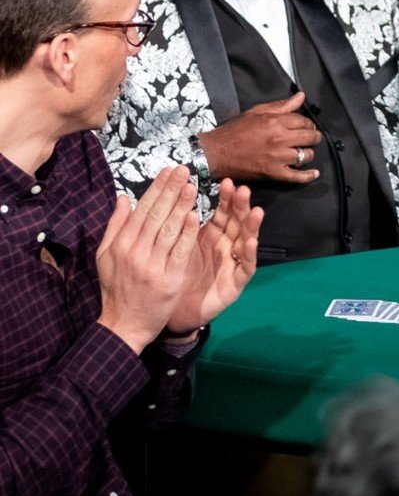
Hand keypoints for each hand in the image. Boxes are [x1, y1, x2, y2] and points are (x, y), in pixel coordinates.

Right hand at [97, 167, 200, 353]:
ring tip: (192, 186)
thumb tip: (121, 198)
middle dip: (171, 191)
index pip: (142, 210)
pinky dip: (188, 234)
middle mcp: (135, 252)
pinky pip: (180, 253)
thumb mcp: (106, 256)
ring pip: (169, 231)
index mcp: (121, 244)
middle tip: (184, 171)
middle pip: (156, 216)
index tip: (169, 171)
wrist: (124, 324)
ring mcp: (152, 266)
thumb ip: (115, 226)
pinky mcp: (168, 281)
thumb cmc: (116, 288)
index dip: (157, 189)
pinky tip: (196, 217)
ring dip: (182, 206)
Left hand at [166, 179, 263, 334]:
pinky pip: (245, 268)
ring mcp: (233, 265)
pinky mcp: (235, 284)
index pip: (223, 213)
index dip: (226, 199)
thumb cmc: (176, 275)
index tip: (227, 182)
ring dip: (252, 227)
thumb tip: (174, 193)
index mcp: (212, 236)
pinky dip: (250, 255)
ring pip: (246, 242)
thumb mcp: (178, 245)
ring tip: (256, 211)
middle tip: (243, 190)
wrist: (174, 311)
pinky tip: (251, 242)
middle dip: (241, 207)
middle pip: (237, 223)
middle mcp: (227, 247)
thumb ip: (180, 223)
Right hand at [199, 91, 322, 184]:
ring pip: (306, 155)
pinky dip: (308, 176)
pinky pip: (297, 176)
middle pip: (309, 137)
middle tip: (313, 137)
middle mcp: (280, 139)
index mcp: (275, 122)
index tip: (307, 126)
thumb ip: (282, 105)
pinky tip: (314, 173)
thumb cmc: (236, 131)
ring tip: (304, 151)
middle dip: (314, 136)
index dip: (308, 123)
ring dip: (308, 153)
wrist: (218, 152)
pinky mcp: (274, 173)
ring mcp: (278, 158)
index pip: (303, 121)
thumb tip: (301, 96)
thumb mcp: (257, 112)